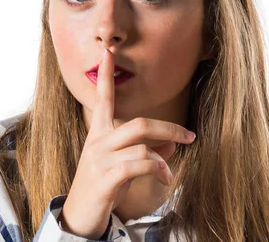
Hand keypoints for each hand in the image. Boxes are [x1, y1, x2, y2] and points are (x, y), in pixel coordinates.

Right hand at [58, 48, 196, 238]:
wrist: (79, 217)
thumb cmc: (102, 187)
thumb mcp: (122, 166)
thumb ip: (145, 152)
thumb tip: (171, 145)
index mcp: (99, 133)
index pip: (103, 98)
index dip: (107, 74)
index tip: (108, 51)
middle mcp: (98, 141)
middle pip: (138, 123)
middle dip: (168, 127)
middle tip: (189, 136)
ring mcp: (100, 159)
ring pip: (141, 145)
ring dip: (163, 159)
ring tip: (168, 173)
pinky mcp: (105, 178)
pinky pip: (138, 165)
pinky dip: (157, 169)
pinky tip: (165, 178)